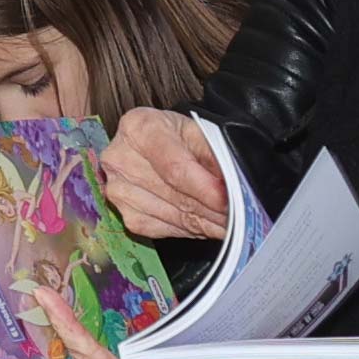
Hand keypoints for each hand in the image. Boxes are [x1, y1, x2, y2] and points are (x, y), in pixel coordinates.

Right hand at [99, 110, 233, 240]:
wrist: (154, 142)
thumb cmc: (175, 135)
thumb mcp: (199, 131)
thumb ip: (214, 155)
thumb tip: (231, 185)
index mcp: (139, 129)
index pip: (174, 168)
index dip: (204, 188)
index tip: (227, 201)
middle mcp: (121, 159)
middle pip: (175, 195)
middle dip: (212, 210)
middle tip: (239, 216)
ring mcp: (119, 189)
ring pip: (172, 216)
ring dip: (205, 223)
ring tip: (227, 221)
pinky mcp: (125, 213)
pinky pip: (163, 229)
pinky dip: (189, 229)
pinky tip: (205, 223)